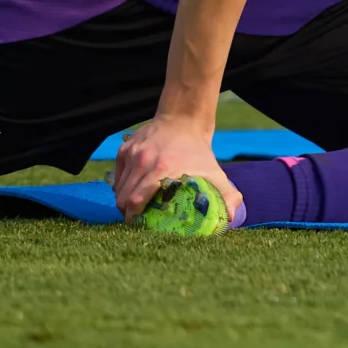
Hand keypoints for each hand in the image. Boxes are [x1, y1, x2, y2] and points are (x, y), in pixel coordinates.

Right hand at [112, 111, 236, 222]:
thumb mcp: (215, 173)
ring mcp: (131, 154)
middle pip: (123, 199)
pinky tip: (135, 190)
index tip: (141, 227)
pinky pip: (117, 177)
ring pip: (118, 189)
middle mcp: (142, 161)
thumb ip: (226, 195)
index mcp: (161, 169)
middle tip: (138, 221)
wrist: (184, 119)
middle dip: (128, 214)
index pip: (136, 201)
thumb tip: (231, 218)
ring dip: (125, 201)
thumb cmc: (199, 151)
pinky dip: (122, 187)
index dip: (135, 219)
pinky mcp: (125, 150)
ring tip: (136, 208)